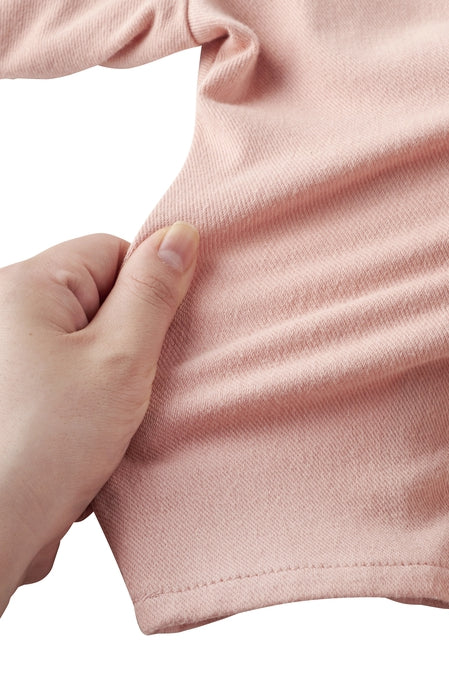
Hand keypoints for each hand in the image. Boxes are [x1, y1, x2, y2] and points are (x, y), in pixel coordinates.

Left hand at [0, 221, 198, 594]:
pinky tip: (89, 436)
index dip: (148, 291)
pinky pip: (71, 380)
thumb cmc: (44, 445)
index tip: (160, 336)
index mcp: (25, 287)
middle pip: (100, 301)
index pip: (111, 252)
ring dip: (112, 380)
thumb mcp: (121, 359)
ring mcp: (8, 356)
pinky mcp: (14, 395)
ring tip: (105, 419)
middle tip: (130, 385)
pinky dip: (90, 405)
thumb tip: (180, 235)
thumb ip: (153, 293)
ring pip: (90, 347)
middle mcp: (6, 313)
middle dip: (130, 344)